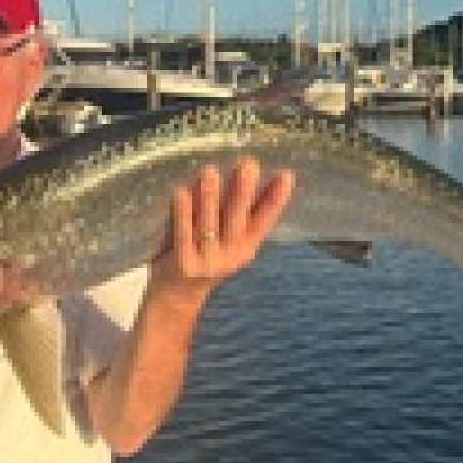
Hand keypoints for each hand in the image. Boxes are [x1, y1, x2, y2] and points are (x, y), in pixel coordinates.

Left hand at [151, 158, 294, 304]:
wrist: (176, 298)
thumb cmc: (201, 256)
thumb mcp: (225, 237)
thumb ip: (234, 210)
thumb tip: (242, 173)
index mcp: (245, 247)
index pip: (263, 221)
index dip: (275, 200)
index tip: (286, 176)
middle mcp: (229, 256)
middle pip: (236, 221)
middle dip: (241, 193)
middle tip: (247, 165)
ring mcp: (206, 262)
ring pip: (208, 226)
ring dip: (209, 198)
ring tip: (210, 171)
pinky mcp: (182, 265)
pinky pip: (181, 235)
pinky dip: (181, 214)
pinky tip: (180, 191)